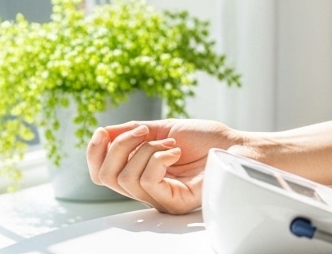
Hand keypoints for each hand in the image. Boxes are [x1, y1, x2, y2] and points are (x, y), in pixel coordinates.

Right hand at [86, 118, 242, 213]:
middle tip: (144, 132)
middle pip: (104, 177)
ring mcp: (159, 197)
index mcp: (140, 171)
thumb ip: (133, 132)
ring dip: (145, 150)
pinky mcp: (173, 203)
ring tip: (171, 144)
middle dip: (119, 146)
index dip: (94, 152)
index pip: (101, 173)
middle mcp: (146, 188)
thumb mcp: (164, 128)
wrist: (237, 146)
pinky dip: (158, 158)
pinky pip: (147, 182)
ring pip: (124, 177)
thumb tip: (103, 132)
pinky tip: (176, 152)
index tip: (102, 131)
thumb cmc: (208, 139)